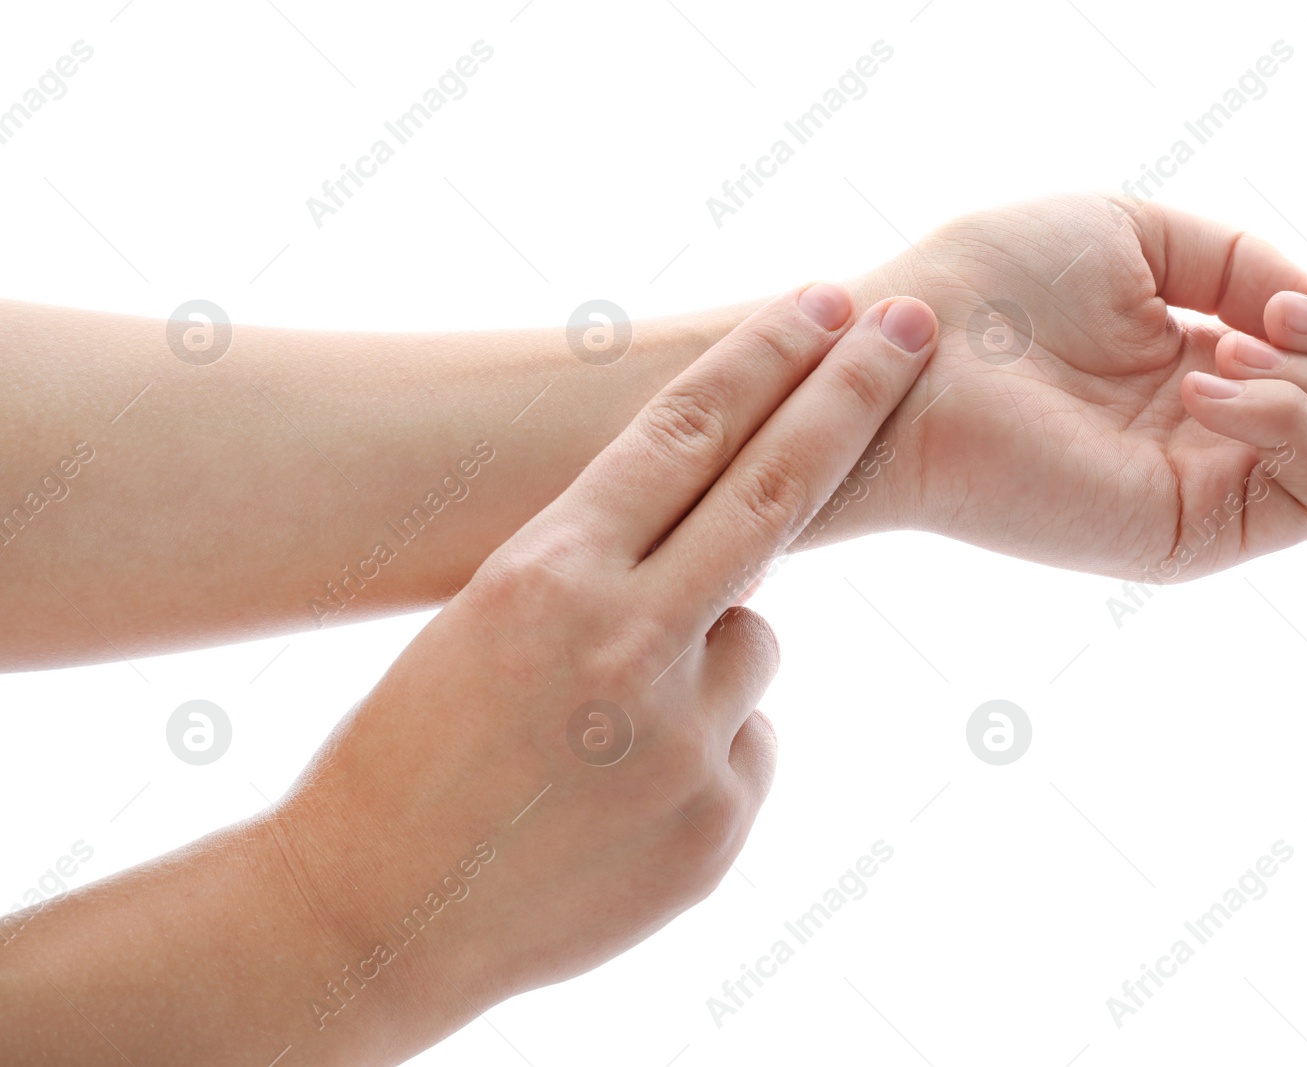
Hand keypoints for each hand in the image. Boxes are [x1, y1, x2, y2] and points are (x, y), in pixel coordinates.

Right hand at [269, 285, 936, 1044]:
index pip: (680, 435)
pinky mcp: (719, 820)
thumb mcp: (485, 622)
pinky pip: (748, 740)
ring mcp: (684, 740)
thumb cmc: (411, 753)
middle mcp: (628, 644)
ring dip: (710, 654)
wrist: (380, 915)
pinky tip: (619, 795)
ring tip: (604, 726)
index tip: (823, 302)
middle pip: (774, 490)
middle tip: (912, 325)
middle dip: (851, 394)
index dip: (761, 358)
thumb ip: (606, 570)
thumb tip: (728, 545)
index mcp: (545, 576)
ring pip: (754, 641)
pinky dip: (706, 747)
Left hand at [843, 194, 1306, 580]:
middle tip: (1277, 305)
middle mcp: (1222, 442)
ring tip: (1230, 346)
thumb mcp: (1143, 238)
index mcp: (1213, 372)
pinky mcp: (1191, 535)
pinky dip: (1297, 421)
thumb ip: (1246, 268)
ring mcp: (1210, 494)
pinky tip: (1208, 385)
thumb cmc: (991, 286)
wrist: (907, 348)